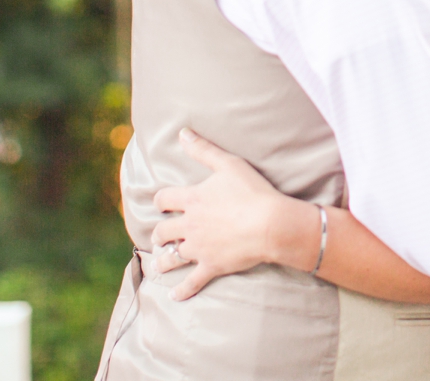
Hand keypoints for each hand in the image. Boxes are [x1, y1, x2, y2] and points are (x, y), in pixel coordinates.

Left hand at [150, 128, 310, 299]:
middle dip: (159, 233)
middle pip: (164, 231)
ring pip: (172, 257)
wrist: (270, 224)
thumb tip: (182, 133)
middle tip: (159, 236)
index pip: (164, 199)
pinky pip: (191, 282)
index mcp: (192, 199)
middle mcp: (190, 225)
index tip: (160, 203)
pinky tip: (175, 295)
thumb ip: (203, 149)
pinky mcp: (211, 266)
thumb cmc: (252, 191)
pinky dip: (182, 290)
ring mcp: (199, 248)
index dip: (160, 200)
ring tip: (160, 264)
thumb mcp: (228, 164)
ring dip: (164, 261)